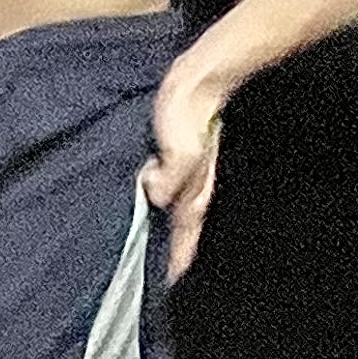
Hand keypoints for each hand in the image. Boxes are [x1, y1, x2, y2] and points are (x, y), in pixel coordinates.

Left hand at [143, 57, 233, 288]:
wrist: (201, 79)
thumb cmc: (189, 110)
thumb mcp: (179, 148)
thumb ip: (170, 176)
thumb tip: (156, 195)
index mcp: (192, 187)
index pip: (184, 230)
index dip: (179, 255)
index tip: (174, 279)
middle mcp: (194, 185)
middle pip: (186, 226)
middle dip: (181, 250)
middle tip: (172, 274)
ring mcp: (191, 172)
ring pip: (183, 210)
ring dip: (177, 230)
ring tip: (170, 248)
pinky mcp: (183, 157)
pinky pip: (174, 188)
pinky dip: (169, 202)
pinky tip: (165, 204)